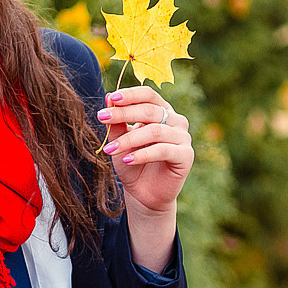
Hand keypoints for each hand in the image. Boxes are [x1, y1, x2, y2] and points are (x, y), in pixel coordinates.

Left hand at [97, 86, 192, 217]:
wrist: (143, 193)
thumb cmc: (132, 163)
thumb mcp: (120, 141)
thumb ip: (117, 122)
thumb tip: (108, 97)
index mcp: (162, 111)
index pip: (148, 95)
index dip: (130, 94)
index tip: (111, 98)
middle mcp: (176, 121)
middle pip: (150, 110)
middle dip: (123, 113)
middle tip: (102, 117)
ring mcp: (183, 137)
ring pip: (155, 131)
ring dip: (129, 139)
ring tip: (110, 149)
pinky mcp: (186, 155)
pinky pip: (163, 150)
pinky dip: (143, 155)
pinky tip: (128, 160)